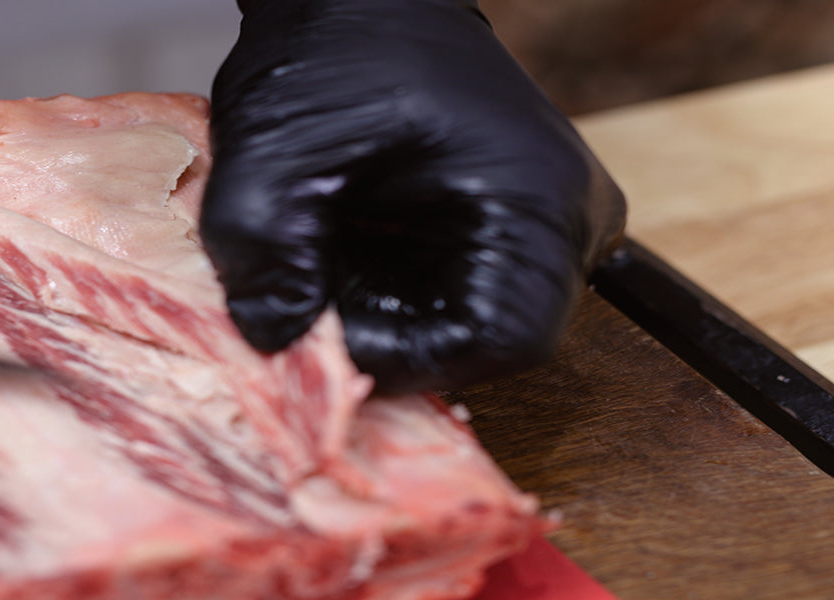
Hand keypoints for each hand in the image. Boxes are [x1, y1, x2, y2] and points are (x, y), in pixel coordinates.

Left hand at [201, 0, 625, 393]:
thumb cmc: (339, 47)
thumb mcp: (278, 149)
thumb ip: (266, 250)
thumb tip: (271, 339)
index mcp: (539, 201)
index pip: (502, 341)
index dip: (406, 356)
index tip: (321, 336)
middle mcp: (566, 221)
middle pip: (480, 338)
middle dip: (381, 330)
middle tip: (306, 295)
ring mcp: (541, 223)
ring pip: (458, 318)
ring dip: (377, 309)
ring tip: (316, 255)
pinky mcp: (506, 223)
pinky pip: (449, 289)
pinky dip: (383, 286)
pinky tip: (338, 244)